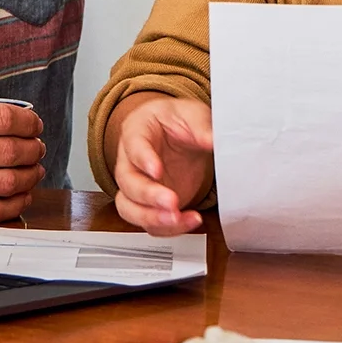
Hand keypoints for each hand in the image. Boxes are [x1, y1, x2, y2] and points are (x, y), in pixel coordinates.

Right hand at [0, 58, 43, 223]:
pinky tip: (20, 193)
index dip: (28, 120)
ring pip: (7, 181)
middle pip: (11, 149)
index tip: (33, 122)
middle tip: (37, 144)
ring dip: (30, 174)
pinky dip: (15, 203)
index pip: (5, 118)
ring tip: (33, 166)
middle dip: (33, 146)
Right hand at [108, 94, 213, 234]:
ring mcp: (137, 186)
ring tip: (177, 219)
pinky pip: (150, 222)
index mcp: (137, 131)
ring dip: (152, 218)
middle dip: (148, 196)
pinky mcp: (150, 205)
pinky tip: (188, 221)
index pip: (133, 145)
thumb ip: (202, 127)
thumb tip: (214, 141)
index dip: (142, 159)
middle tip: (172, 202)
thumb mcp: (192, 114)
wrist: (179, 136)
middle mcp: (130, 161)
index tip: (157, 170)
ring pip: (130, 208)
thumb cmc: (177, 122)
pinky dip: (168, 228)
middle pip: (127, 182)